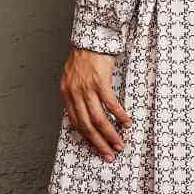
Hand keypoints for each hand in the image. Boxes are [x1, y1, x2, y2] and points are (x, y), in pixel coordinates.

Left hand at [60, 46, 131, 161]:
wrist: (90, 38)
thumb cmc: (84, 58)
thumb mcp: (73, 78)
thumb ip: (76, 95)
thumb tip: (84, 114)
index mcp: (67, 94)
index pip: (75, 123)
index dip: (87, 138)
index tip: (96, 149)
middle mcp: (75, 93)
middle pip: (87, 125)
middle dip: (99, 143)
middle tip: (109, 155)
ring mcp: (87, 88)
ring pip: (98, 119)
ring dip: (110, 134)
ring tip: (119, 144)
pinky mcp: (100, 81)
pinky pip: (110, 103)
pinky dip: (119, 115)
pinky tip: (126, 123)